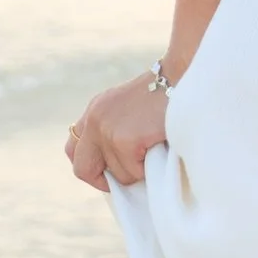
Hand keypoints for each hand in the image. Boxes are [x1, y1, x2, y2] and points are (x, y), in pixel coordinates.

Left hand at [65, 69, 171, 193]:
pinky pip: (135, 173)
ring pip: (118, 175)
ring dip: (137, 170)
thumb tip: (113, 168)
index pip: (73, 149)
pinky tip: (158, 147)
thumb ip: (114, 129)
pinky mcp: (125, 140)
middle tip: (127, 177)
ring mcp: (107, 131)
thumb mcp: (129, 108)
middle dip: (103, 180)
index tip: (109, 173)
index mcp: (94, 111)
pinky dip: (149, 168)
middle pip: (82, 169)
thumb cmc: (165, 95)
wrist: (184, 77)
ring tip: (152, 148)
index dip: (90, 167)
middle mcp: (94, 120)